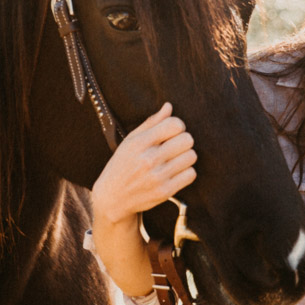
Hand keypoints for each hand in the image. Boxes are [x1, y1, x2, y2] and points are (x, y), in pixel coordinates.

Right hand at [90, 103, 196, 226]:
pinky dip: (186, 172)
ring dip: (186, 157)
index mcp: (139, 143)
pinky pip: (191, 174)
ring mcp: (157, 177)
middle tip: (174, 147)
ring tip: (174, 160)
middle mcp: (148, 159)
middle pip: (187, 140)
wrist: (113, 198)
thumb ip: (151, 122)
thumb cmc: (122, 165)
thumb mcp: (130, 141)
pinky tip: (175, 172)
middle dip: (183, 141)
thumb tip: (169, 106)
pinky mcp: (164, 192)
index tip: (172, 132)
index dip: (178, 126)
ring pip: (191, 157)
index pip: (175, 124)